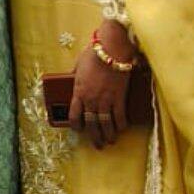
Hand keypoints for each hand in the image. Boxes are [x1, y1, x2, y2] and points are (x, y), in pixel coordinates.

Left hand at [69, 27, 132, 148]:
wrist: (111, 49)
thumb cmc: (94, 53)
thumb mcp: (78, 64)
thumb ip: (75, 74)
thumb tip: (72, 77)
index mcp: (79, 92)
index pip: (74, 116)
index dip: (76, 126)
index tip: (80, 130)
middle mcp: (91, 100)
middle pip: (91, 124)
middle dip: (94, 137)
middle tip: (98, 144)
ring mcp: (105, 100)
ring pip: (105, 124)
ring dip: (108, 135)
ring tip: (110, 141)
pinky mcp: (119, 97)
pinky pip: (119, 116)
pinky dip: (121, 124)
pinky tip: (122, 129)